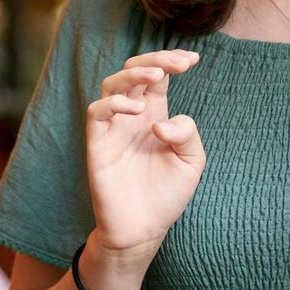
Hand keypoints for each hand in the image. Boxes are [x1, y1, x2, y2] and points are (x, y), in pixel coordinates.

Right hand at [85, 50, 205, 265]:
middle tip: (176, 64)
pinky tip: (138, 110)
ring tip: (156, 76)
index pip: (158, 75)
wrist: (143, 230)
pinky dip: (115, 103)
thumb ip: (187, 134)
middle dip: (155, 59)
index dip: (172, 60)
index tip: (193, 60)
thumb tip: (160, 123)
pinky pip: (96, 112)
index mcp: (156, 115)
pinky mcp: (98, 145)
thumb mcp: (191, 162)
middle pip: (134, 70)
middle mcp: (133, 117)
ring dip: (133, 74)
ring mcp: (114, 129)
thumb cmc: (167, 195)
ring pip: (112, 84)